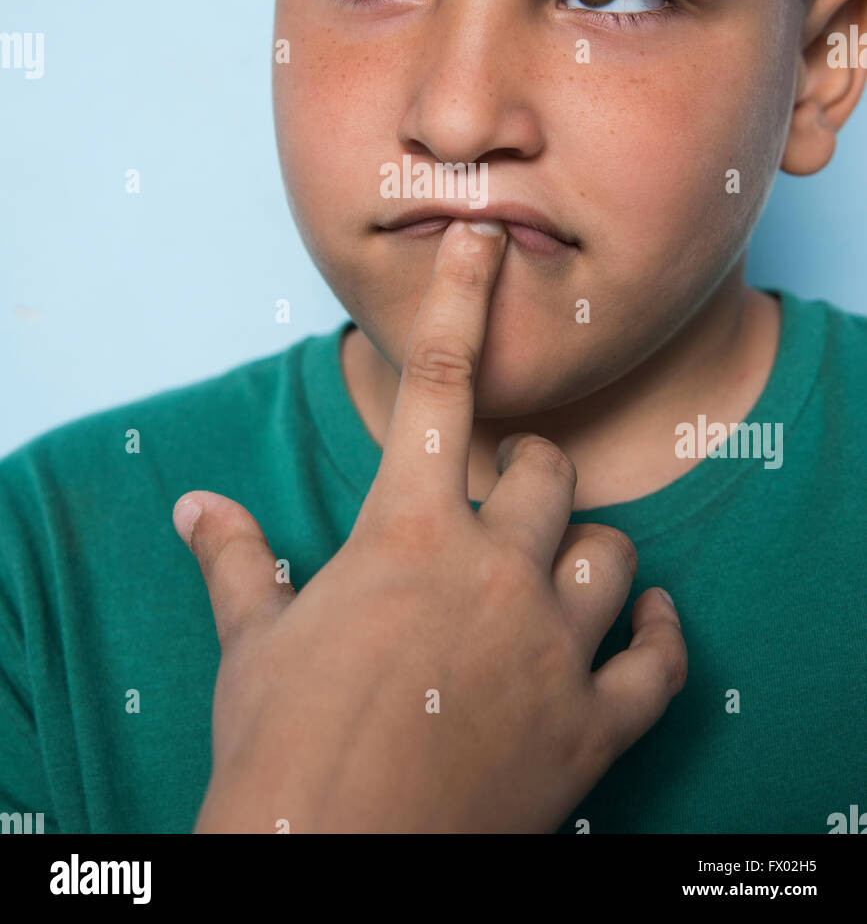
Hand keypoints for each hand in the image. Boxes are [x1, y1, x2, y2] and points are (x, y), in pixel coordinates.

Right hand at [174, 218, 685, 832]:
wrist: (336, 862)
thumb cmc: (283, 748)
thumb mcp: (253, 643)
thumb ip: (237, 560)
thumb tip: (193, 504)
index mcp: (406, 532)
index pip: (438, 383)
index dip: (459, 298)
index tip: (482, 236)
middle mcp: (493, 571)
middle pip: (547, 471)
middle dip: (527, 473)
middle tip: (500, 501)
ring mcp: (552, 648)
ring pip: (611, 553)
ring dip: (587, 551)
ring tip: (559, 565)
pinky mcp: (592, 726)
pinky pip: (659, 661)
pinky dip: (660, 637)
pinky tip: (652, 625)